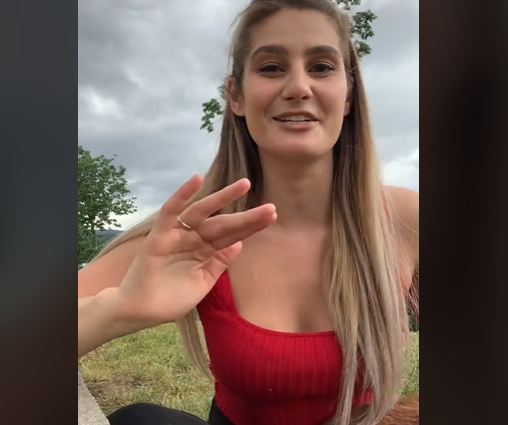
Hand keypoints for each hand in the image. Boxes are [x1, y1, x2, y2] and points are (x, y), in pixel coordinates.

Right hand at [116, 175, 276, 326]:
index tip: (272, 216)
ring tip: (244, 184)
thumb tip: (238, 244)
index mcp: (206, 252)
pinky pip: (171, 211)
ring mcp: (178, 234)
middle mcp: (194, 239)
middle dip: (247, 216)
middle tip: (271, 207)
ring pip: (203, 212)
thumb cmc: (171, 300)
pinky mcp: (160, 234)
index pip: (233, 236)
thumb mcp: (203, 283)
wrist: (141, 312)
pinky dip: (182, 195)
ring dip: (223, 197)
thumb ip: (219, 264)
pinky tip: (197, 179)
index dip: (251, 227)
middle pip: (224, 223)